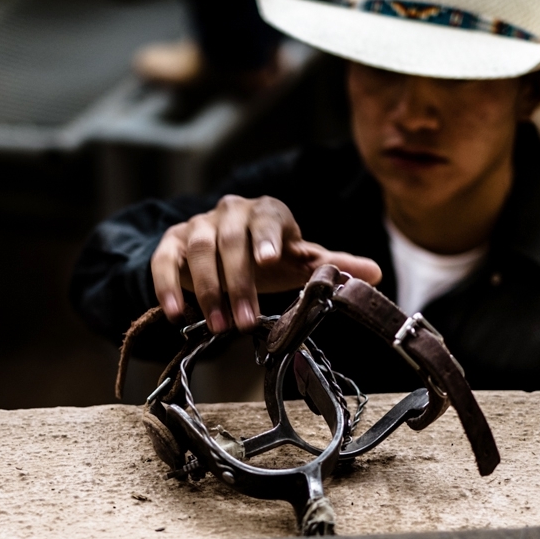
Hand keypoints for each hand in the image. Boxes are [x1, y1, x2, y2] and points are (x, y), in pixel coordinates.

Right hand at [151, 195, 381, 332]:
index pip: (267, 218)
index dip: (266, 237)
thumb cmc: (268, 254)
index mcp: (266, 212)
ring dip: (207, 291)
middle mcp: (230, 212)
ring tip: (219, 326)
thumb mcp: (299, 259)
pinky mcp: (172, 241)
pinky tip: (176, 314)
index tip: (269, 259)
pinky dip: (168, 285)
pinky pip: (164, 261)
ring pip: (199, 251)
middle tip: (243, 323)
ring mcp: (198, 224)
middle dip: (238, 284)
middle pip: (230, 241)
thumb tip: (375, 273)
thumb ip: (331, 266)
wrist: (224, 246)